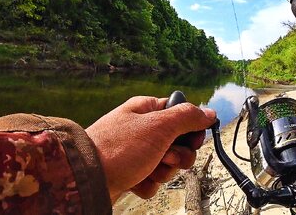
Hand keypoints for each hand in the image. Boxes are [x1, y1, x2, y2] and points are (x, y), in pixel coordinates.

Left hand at [86, 96, 215, 201]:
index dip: (192, 129)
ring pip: (168, 164)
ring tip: (147, 170)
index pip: (182, 115)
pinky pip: (153, 180)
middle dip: (178, 156)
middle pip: (179, 143)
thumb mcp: (159, 126)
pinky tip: (135, 180)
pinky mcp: (131, 172)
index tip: (193, 140)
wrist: (86, 179)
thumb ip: (187, 117)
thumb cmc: (118, 148)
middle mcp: (143, 129)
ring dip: (163, 171)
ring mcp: (136, 152)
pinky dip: (148, 183)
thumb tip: (209, 112)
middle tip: (166, 157)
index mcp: (148, 110)